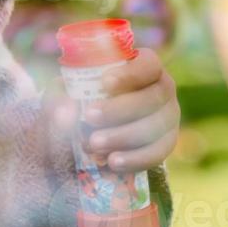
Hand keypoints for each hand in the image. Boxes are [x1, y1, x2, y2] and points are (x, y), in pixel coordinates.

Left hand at [45, 48, 179, 173]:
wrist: (86, 134)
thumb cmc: (77, 102)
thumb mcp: (61, 96)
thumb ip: (58, 100)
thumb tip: (69, 109)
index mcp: (142, 66)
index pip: (148, 64)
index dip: (130, 73)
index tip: (104, 83)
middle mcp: (162, 88)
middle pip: (153, 97)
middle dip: (121, 109)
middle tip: (90, 118)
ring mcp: (169, 117)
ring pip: (156, 126)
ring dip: (125, 136)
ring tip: (94, 145)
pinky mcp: (166, 143)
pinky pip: (159, 152)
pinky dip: (135, 159)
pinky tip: (113, 162)